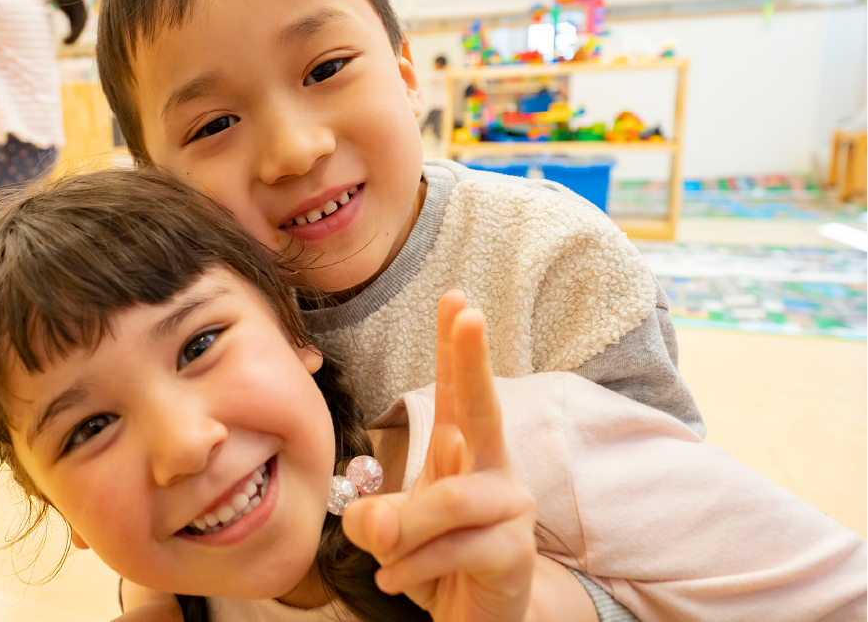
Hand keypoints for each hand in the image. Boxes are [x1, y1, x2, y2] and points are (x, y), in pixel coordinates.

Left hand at [343, 291, 537, 621]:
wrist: (476, 619)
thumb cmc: (433, 560)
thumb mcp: (390, 534)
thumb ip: (373, 518)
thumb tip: (378, 522)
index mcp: (460, 452)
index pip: (458, 392)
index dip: (457, 347)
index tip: (455, 299)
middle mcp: (492, 469)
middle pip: (483, 408)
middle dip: (472, 359)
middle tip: (468, 315)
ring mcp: (510, 508)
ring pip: (450, 498)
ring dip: (406, 531)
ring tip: (386, 559)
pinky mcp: (514, 551)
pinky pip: (454, 548)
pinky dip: (413, 568)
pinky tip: (397, 580)